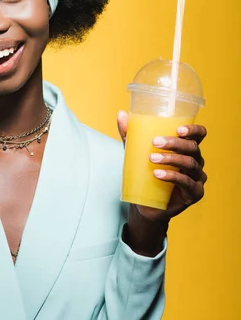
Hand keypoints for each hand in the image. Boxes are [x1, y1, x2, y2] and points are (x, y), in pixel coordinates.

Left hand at [117, 110, 207, 254]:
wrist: (145, 205)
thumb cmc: (145, 174)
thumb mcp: (136, 153)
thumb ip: (130, 135)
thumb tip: (121, 114)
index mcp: (187, 149)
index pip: (199, 135)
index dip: (194, 130)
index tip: (179, 129)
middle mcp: (196, 162)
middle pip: (193, 148)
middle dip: (175, 143)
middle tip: (155, 142)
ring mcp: (197, 178)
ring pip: (190, 164)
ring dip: (171, 159)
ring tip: (151, 158)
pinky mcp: (194, 193)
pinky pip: (187, 183)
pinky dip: (172, 176)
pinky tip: (158, 174)